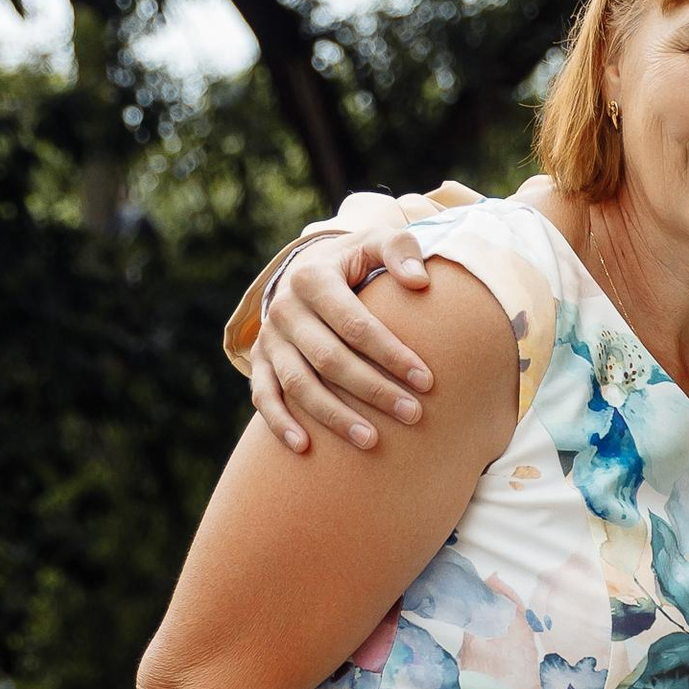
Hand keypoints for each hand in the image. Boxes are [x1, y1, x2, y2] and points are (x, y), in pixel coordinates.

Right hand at [253, 192, 438, 454]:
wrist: (308, 269)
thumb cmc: (357, 260)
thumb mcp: (377, 240)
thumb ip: (401, 249)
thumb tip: (419, 281)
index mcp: (313, 278)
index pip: (356, 324)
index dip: (391, 354)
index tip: (427, 380)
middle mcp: (285, 309)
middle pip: (330, 359)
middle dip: (373, 390)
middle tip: (413, 415)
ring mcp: (270, 338)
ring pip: (299, 384)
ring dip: (334, 416)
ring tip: (372, 441)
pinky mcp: (260, 360)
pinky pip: (263, 396)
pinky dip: (280, 423)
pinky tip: (305, 447)